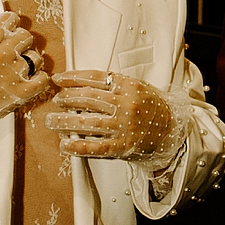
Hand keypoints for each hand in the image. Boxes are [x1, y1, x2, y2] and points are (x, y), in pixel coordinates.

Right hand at [0, 11, 52, 141]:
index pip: (10, 19)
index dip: (11, 23)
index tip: (11, 28)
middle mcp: (1, 55)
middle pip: (25, 36)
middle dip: (20, 41)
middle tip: (14, 50)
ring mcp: (12, 74)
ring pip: (35, 57)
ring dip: (29, 60)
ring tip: (19, 68)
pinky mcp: (20, 93)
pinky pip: (42, 79)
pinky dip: (39, 78)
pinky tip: (31, 79)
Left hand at [45, 68, 174, 161]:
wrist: (172, 130)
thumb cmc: (151, 107)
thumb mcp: (136, 87)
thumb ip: (113, 85)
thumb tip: (79, 84)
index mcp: (129, 86)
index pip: (95, 78)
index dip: (73, 77)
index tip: (58, 79)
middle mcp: (126, 104)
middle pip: (88, 98)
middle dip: (66, 99)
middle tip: (55, 101)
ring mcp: (124, 126)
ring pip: (87, 122)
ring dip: (65, 121)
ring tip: (52, 121)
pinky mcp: (123, 146)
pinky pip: (96, 147)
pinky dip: (78, 146)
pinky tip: (65, 144)